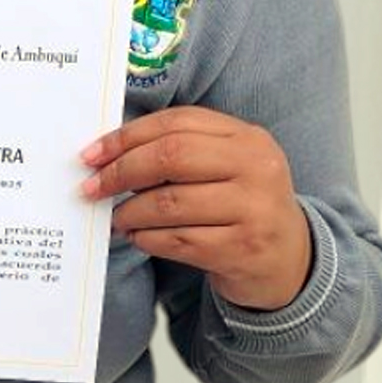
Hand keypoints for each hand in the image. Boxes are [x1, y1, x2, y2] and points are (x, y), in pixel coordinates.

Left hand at [80, 110, 313, 311]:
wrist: (289, 260)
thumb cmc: (243, 206)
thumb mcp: (228, 167)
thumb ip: (183, 151)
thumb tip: (110, 155)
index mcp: (247, 138)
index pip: (177, 123)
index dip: (128, 136)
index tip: (92, 154)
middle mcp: (256, 168)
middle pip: (171, 157)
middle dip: (121, 172)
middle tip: (92, 188)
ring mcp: (253, 210)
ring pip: (169, 203)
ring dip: (130, 212)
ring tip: (117, 219)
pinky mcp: (242, 249)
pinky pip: (178, 240)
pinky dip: (148, 239)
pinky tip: (139, 237)